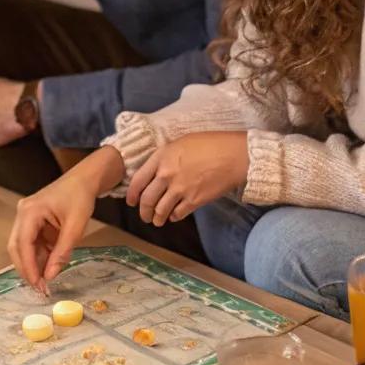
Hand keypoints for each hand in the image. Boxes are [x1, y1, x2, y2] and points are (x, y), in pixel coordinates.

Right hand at [8, 148, 124, 290]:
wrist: (84, 179)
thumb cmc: (80, 197)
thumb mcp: (75, 226)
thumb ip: (62, 251)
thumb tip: (51, 275)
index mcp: (30, 211)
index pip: (23, 244)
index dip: (28, 267)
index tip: (37, 284)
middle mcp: (23, 214)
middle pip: (16, 247)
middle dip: (26, 269)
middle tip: (39, 288)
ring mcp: (26, 218)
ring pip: (22, 247)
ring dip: (33, 264)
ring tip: (45, 283)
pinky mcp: (33, 223)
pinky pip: (32, 243)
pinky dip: (39, 257)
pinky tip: (48, 268)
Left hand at [126, 132, 248, 224]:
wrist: (233, 155)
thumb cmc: (211, 144)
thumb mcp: (182, 142)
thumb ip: (166, 157)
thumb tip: (158, 170)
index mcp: (161, 157)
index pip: (138, 180)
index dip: (132, 194)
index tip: (131, 202)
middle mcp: (166, 174)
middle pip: (147, 199)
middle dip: (143, 212)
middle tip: (144, 216)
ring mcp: (180, 189)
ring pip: (160, 210)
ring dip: (157, 218)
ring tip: (157, 221)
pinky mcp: (194, 201)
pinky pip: (177, 214)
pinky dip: (174, 217)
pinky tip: (175, 216)